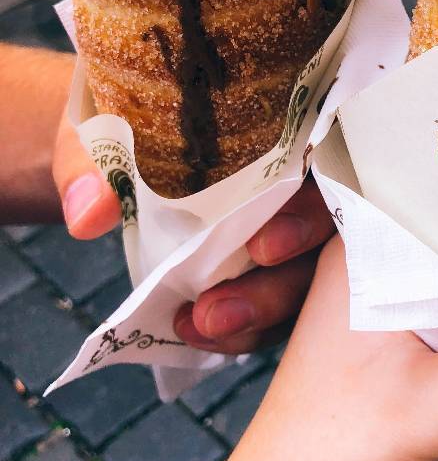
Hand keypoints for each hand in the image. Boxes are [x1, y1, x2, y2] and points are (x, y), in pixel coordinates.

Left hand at [53, 111, 333, 354]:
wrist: (112, 157)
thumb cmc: (125, 125)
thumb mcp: (101, 130)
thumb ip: (95, 164)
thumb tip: (91, 212)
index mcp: (282, 131)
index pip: (322, 175)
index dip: (304, 216)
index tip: (261, 247)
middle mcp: (302, 182)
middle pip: (323, 245)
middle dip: (275, 286)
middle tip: (216, 313)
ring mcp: (294, 232)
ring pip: (307, 283)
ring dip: (259, 316)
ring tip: (200, 329)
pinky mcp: (271, 271)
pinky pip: (279, 309)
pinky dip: (244, 330)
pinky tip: (195, 335)